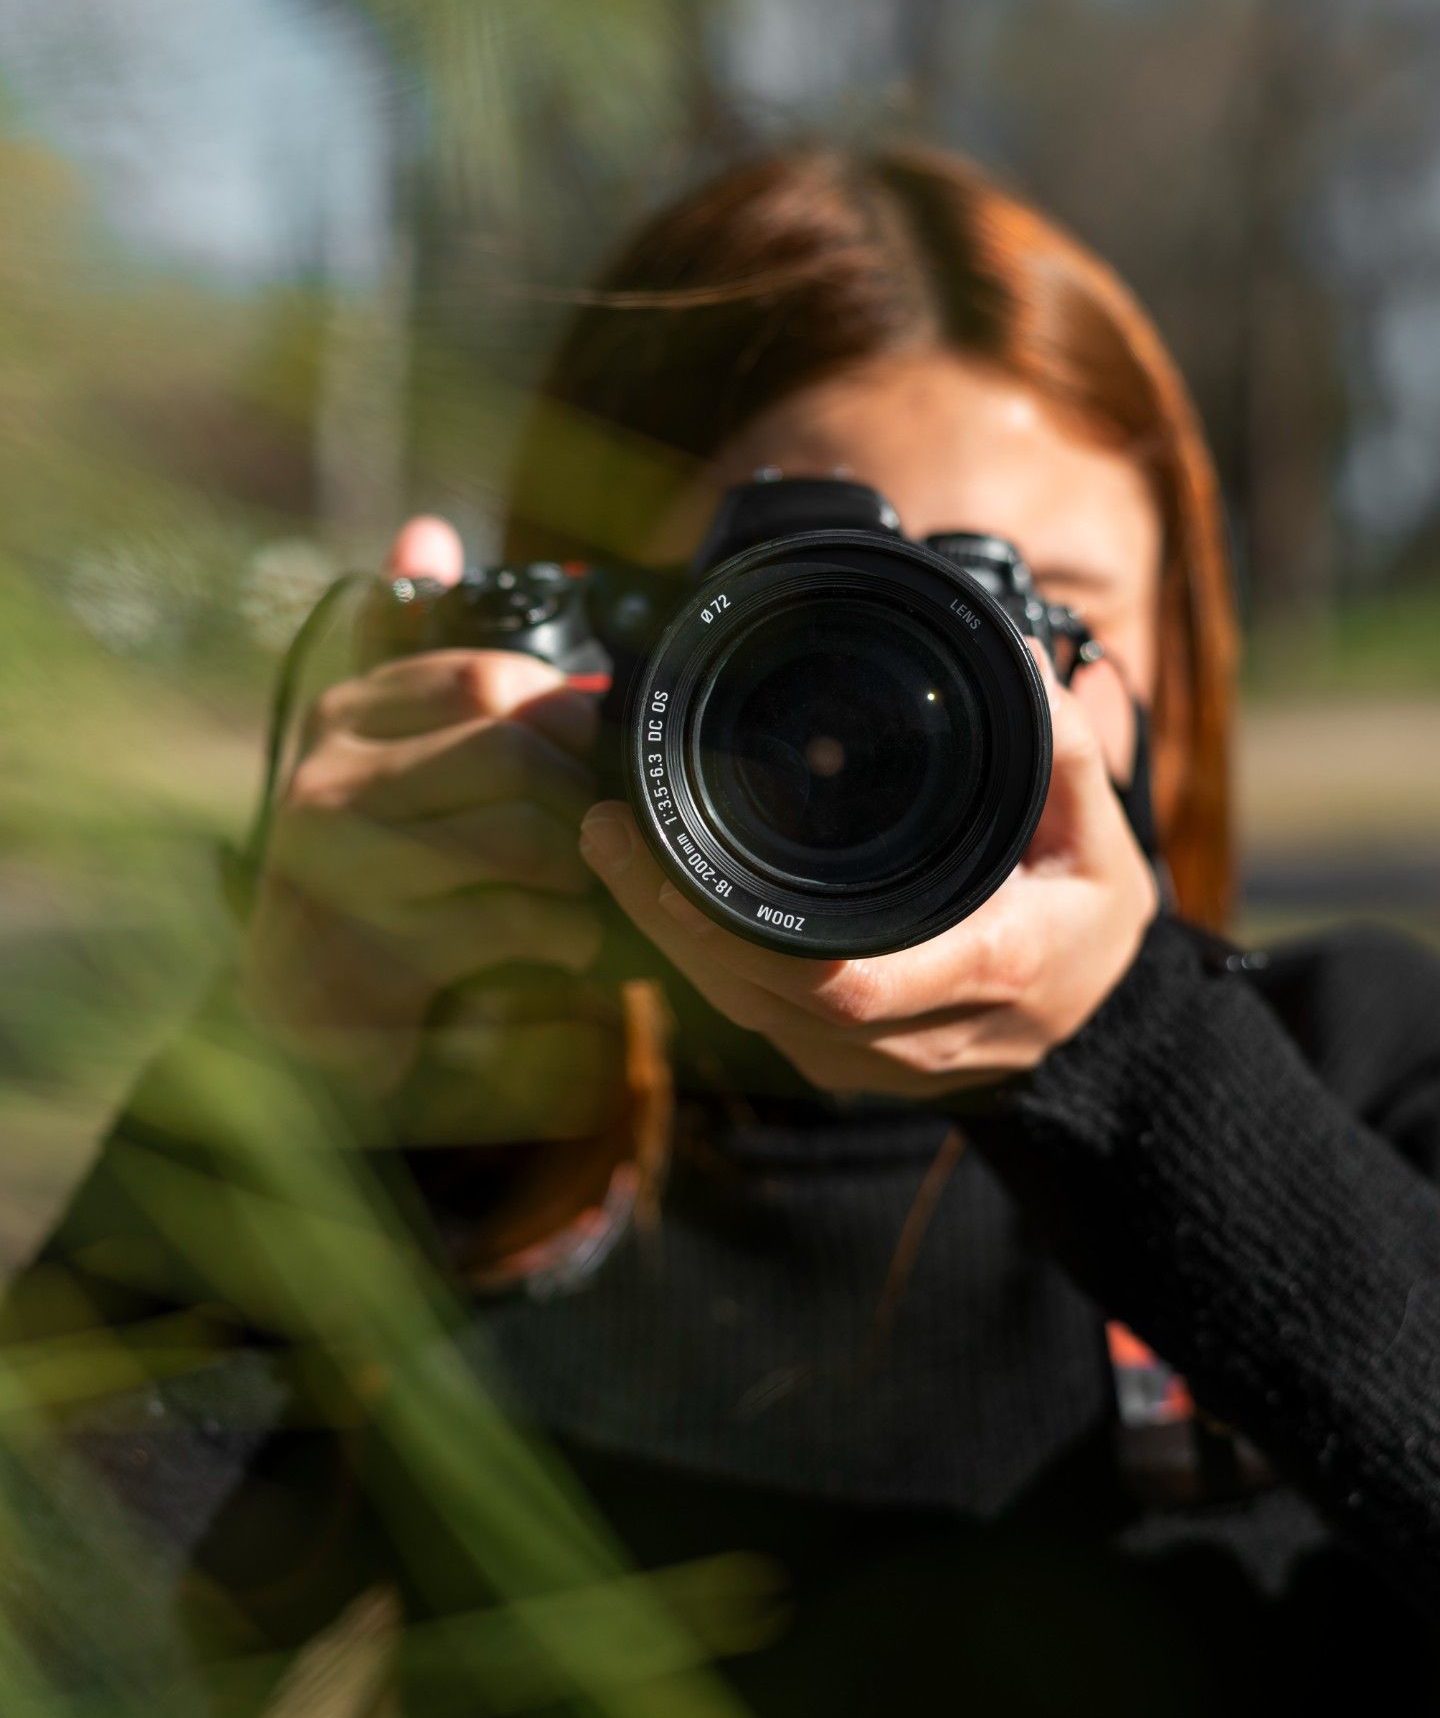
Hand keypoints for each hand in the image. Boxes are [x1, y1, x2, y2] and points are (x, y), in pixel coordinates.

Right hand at [237, 516, 624, 1139]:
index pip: (485, 679)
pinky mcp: (374, 947)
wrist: (310, 999)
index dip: (563, 713)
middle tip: (607, 827)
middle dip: (580, 795)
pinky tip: (572, 940)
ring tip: (591, 883)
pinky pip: (509, 922)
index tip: (592, 749)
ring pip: (516, 839)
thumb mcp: (390, 749)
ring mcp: (346, 866)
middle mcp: (332, 777)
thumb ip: (418, 656)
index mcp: (347, 714)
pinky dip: (566, 933)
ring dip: (580, 867)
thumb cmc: (377, 859)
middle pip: (509, 754)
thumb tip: (426, 532)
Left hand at [577, 650, 1158, 1098]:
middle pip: (767, 998)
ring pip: (743, 1014)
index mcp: (986, 970)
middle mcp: (917, 1036)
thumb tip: (1009, 653)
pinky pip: (749, 1018)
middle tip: (607, 830)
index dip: (756, 941)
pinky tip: (650, 890)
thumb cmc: (1088, 917)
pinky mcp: (835, 1065)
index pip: (852, 982)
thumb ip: (1064, 746)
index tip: (679, 876)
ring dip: (665, 936)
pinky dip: (695, 956)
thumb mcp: (1100, 832)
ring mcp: (869, 1063)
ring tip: (607, 846)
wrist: (1094, 1026)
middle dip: (672, 921)